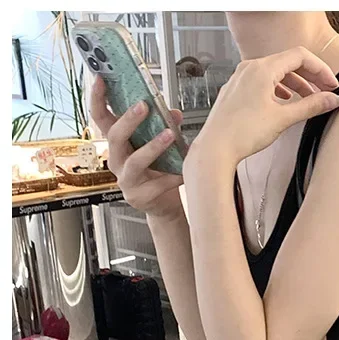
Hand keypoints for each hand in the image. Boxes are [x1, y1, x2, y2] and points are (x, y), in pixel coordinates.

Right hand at [90, 76, 185, 219]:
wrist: (163, 205)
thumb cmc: (157, 172)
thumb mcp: (157, 146)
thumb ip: (164, 127)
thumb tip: (174, 113)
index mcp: (117, 143)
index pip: (100, 118)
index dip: (97, 98)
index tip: (101, 79)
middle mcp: (116, 160)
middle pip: (114, 137)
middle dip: (128, 120)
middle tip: (144, 106)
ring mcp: (126, 180)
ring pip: (136, 161)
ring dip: (153, 146)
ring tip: (170, 134)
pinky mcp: (140, 196)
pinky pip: (158, 183)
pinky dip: (174, 175)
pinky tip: (185, 170)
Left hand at [188, 46, 338, 169]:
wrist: (215, 148)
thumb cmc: (243, 132)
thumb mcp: (283, 119)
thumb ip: (311, 106)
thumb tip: (332, 100)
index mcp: (263, 68)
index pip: (300, 56)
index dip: (320, 69)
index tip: (331, 85)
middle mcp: (250, 68)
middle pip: (287, 62)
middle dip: (309, 77)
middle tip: (324, 91)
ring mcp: (241, 78)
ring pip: (275, 73)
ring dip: (295, 83)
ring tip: (307, 99)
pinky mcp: (236, 90)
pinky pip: (262, 81)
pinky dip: (278, 89)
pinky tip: (283, 102)